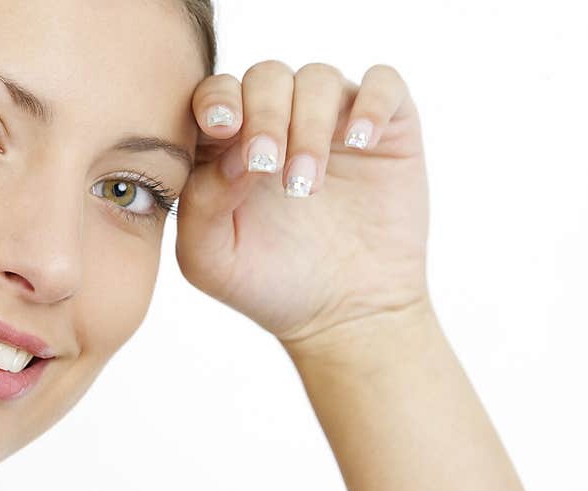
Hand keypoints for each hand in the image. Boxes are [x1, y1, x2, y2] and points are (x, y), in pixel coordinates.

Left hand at [175, 61, 429, 349]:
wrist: (345, 316)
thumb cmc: (270, 286)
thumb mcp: (211, 259)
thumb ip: (200, 202)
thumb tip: (232, 151)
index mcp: (229, 145)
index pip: (215, 95)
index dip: (216, 100)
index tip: (222, 127)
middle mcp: (281, 124)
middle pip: (265, 77)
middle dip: (263, 115)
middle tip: (268, 165)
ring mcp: (333, 124)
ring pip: (318, 78)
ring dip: (309, 123)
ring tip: (307, 184)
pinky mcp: (387, 131)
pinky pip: (384, 85)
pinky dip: (372, 102)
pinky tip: (361, 143)